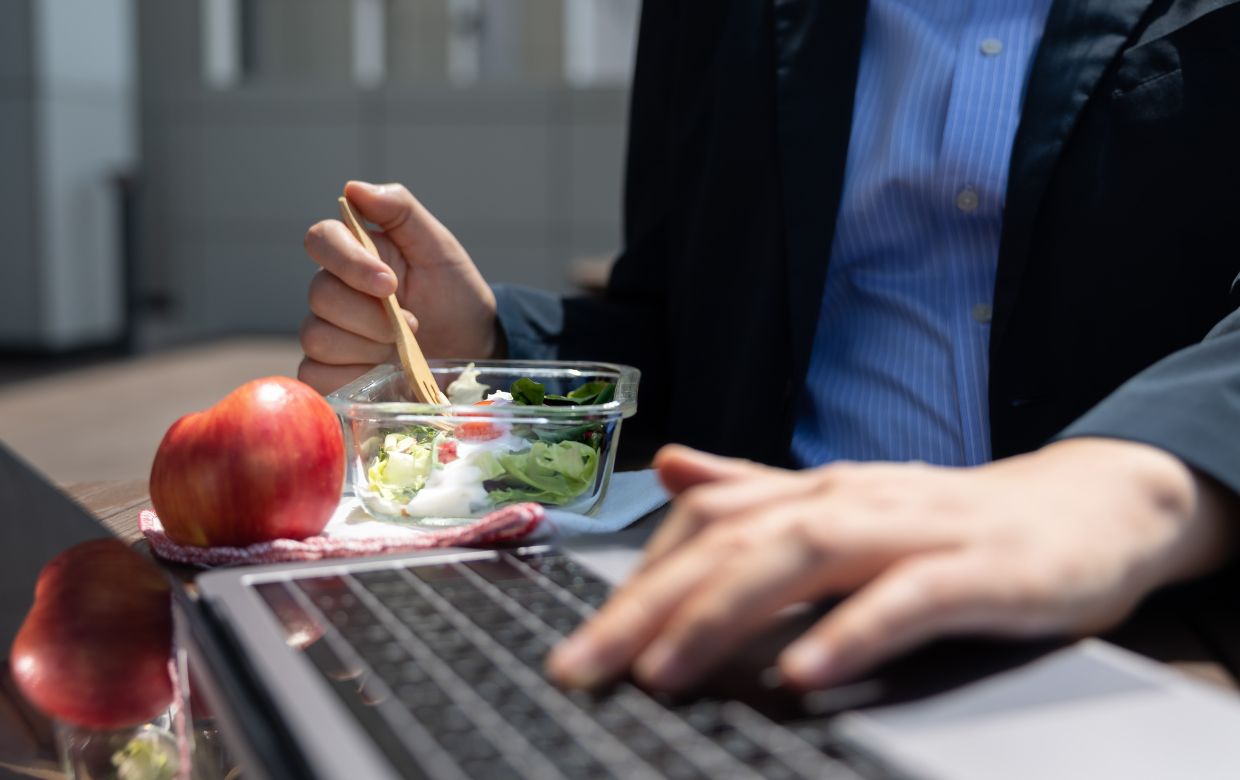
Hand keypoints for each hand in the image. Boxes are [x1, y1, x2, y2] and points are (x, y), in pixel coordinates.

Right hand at [299, 180, 498, 392]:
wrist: (472, 347)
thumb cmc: (453, 294)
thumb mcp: (438, 247)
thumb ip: (400, 212)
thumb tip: (353, 188)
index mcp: (355, 254)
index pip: (320, 240)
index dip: (348, 263)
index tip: (390, 284)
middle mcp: (333, 290)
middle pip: (320, 296)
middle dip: (371, 316)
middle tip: (413, 324)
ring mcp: (328, 332)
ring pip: (317, 337)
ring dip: (368, 347)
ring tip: (402, 350)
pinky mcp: (330, 372)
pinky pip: (315, 376)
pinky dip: (351, 378)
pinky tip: (382, 373)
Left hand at [547, 439, 1235, 690]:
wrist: (1086, 509)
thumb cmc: (951, 518)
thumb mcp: (845, 502)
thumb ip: (758, 490)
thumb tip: (670, 468)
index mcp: (816, 491)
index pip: (706, 521)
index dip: (637, 577)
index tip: (582, 640)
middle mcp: (853, 499)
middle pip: (734, 542)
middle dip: (648, 606)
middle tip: (583, 667)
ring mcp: (915, 531)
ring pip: (803, 558)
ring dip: (725, 613)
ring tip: (663, 669)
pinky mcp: (981, 571)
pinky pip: (907, 600)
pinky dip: (851, 633)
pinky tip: (803, 673)